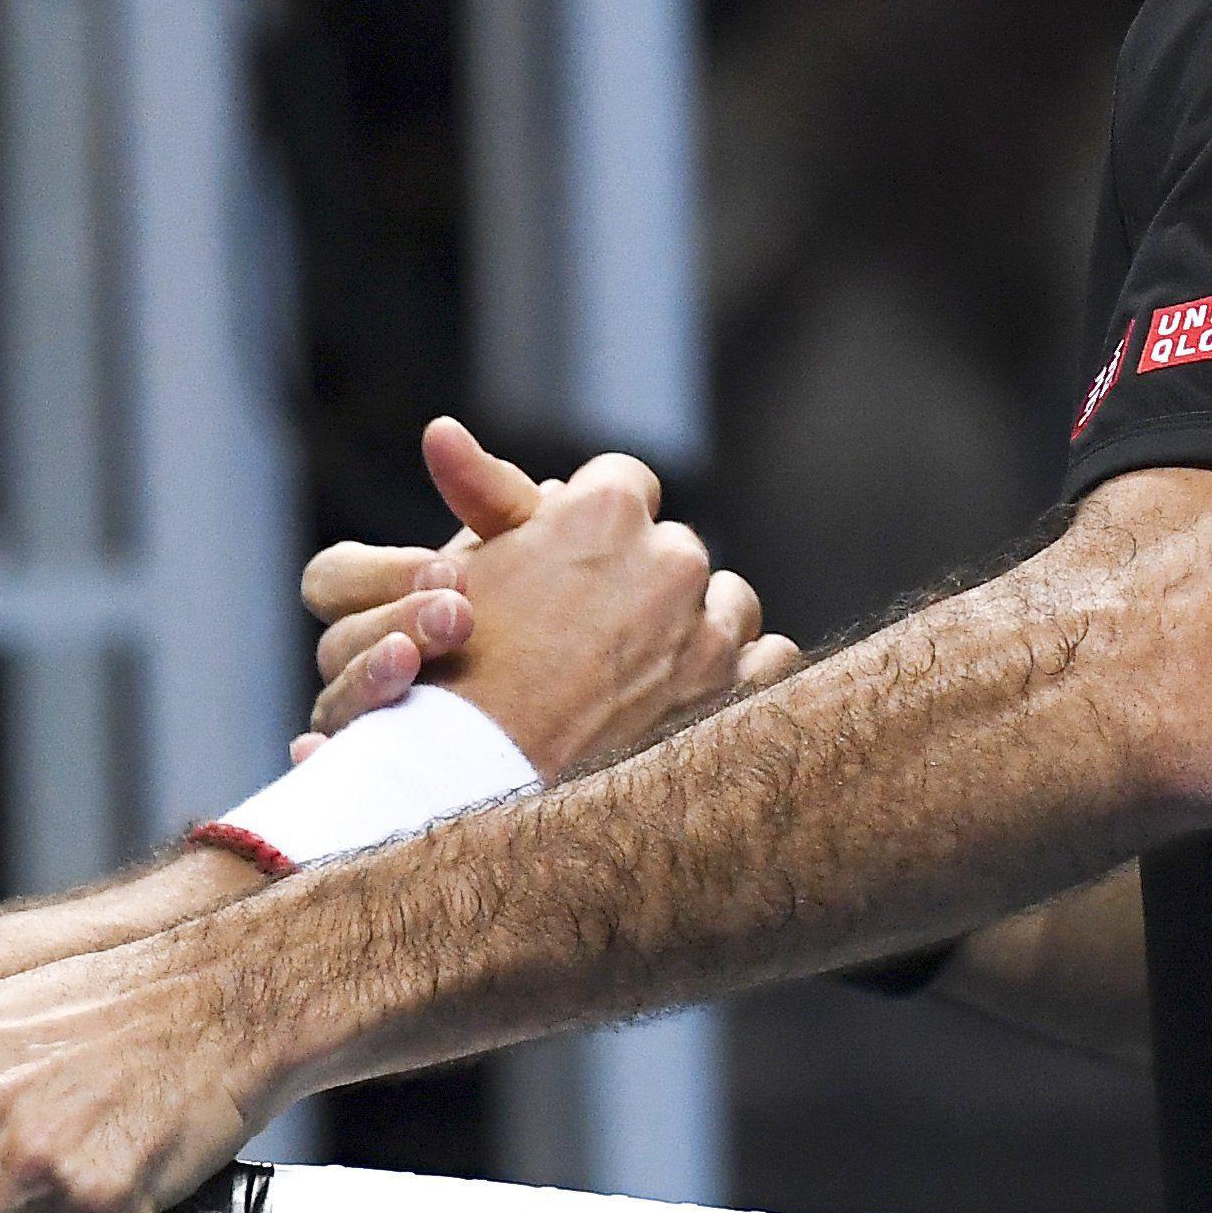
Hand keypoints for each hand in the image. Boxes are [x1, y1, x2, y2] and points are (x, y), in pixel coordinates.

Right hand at [294, 421, 796, 766]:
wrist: (482, 783)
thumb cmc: (461, 670)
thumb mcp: (466, 569)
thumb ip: (482, 494)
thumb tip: (441, 428)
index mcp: (608, 510)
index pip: (626, 482)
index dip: (597, 525)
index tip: (573, 563)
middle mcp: (673, 558)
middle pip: (676, 550)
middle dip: (645, 582)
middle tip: (596, 634)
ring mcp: (711, 629)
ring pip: (730, 604)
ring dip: (698, 628)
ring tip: (643, 675)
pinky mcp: (738, 693)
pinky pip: (770, 661)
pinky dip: (743, 676)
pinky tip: (698, 700)